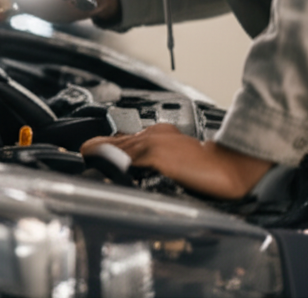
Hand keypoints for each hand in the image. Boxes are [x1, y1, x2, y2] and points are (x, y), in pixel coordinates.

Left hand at [81, 124, 273, 198]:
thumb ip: (153, 162)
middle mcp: (152, 134)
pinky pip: (127, 158)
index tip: (85, 154)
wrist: (228, 167)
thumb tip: (130, 173)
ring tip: (84, 160)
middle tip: (78, 157)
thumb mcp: (174, 159)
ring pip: (115, 147)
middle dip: (93, 151)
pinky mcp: (157, 154)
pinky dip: (113, 162)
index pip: (119, 139)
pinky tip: (102, 167)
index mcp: (156, 134)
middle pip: (112, 141)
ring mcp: (153, 142)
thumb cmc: (205, 168)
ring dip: (98, 155)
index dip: (100, 147)